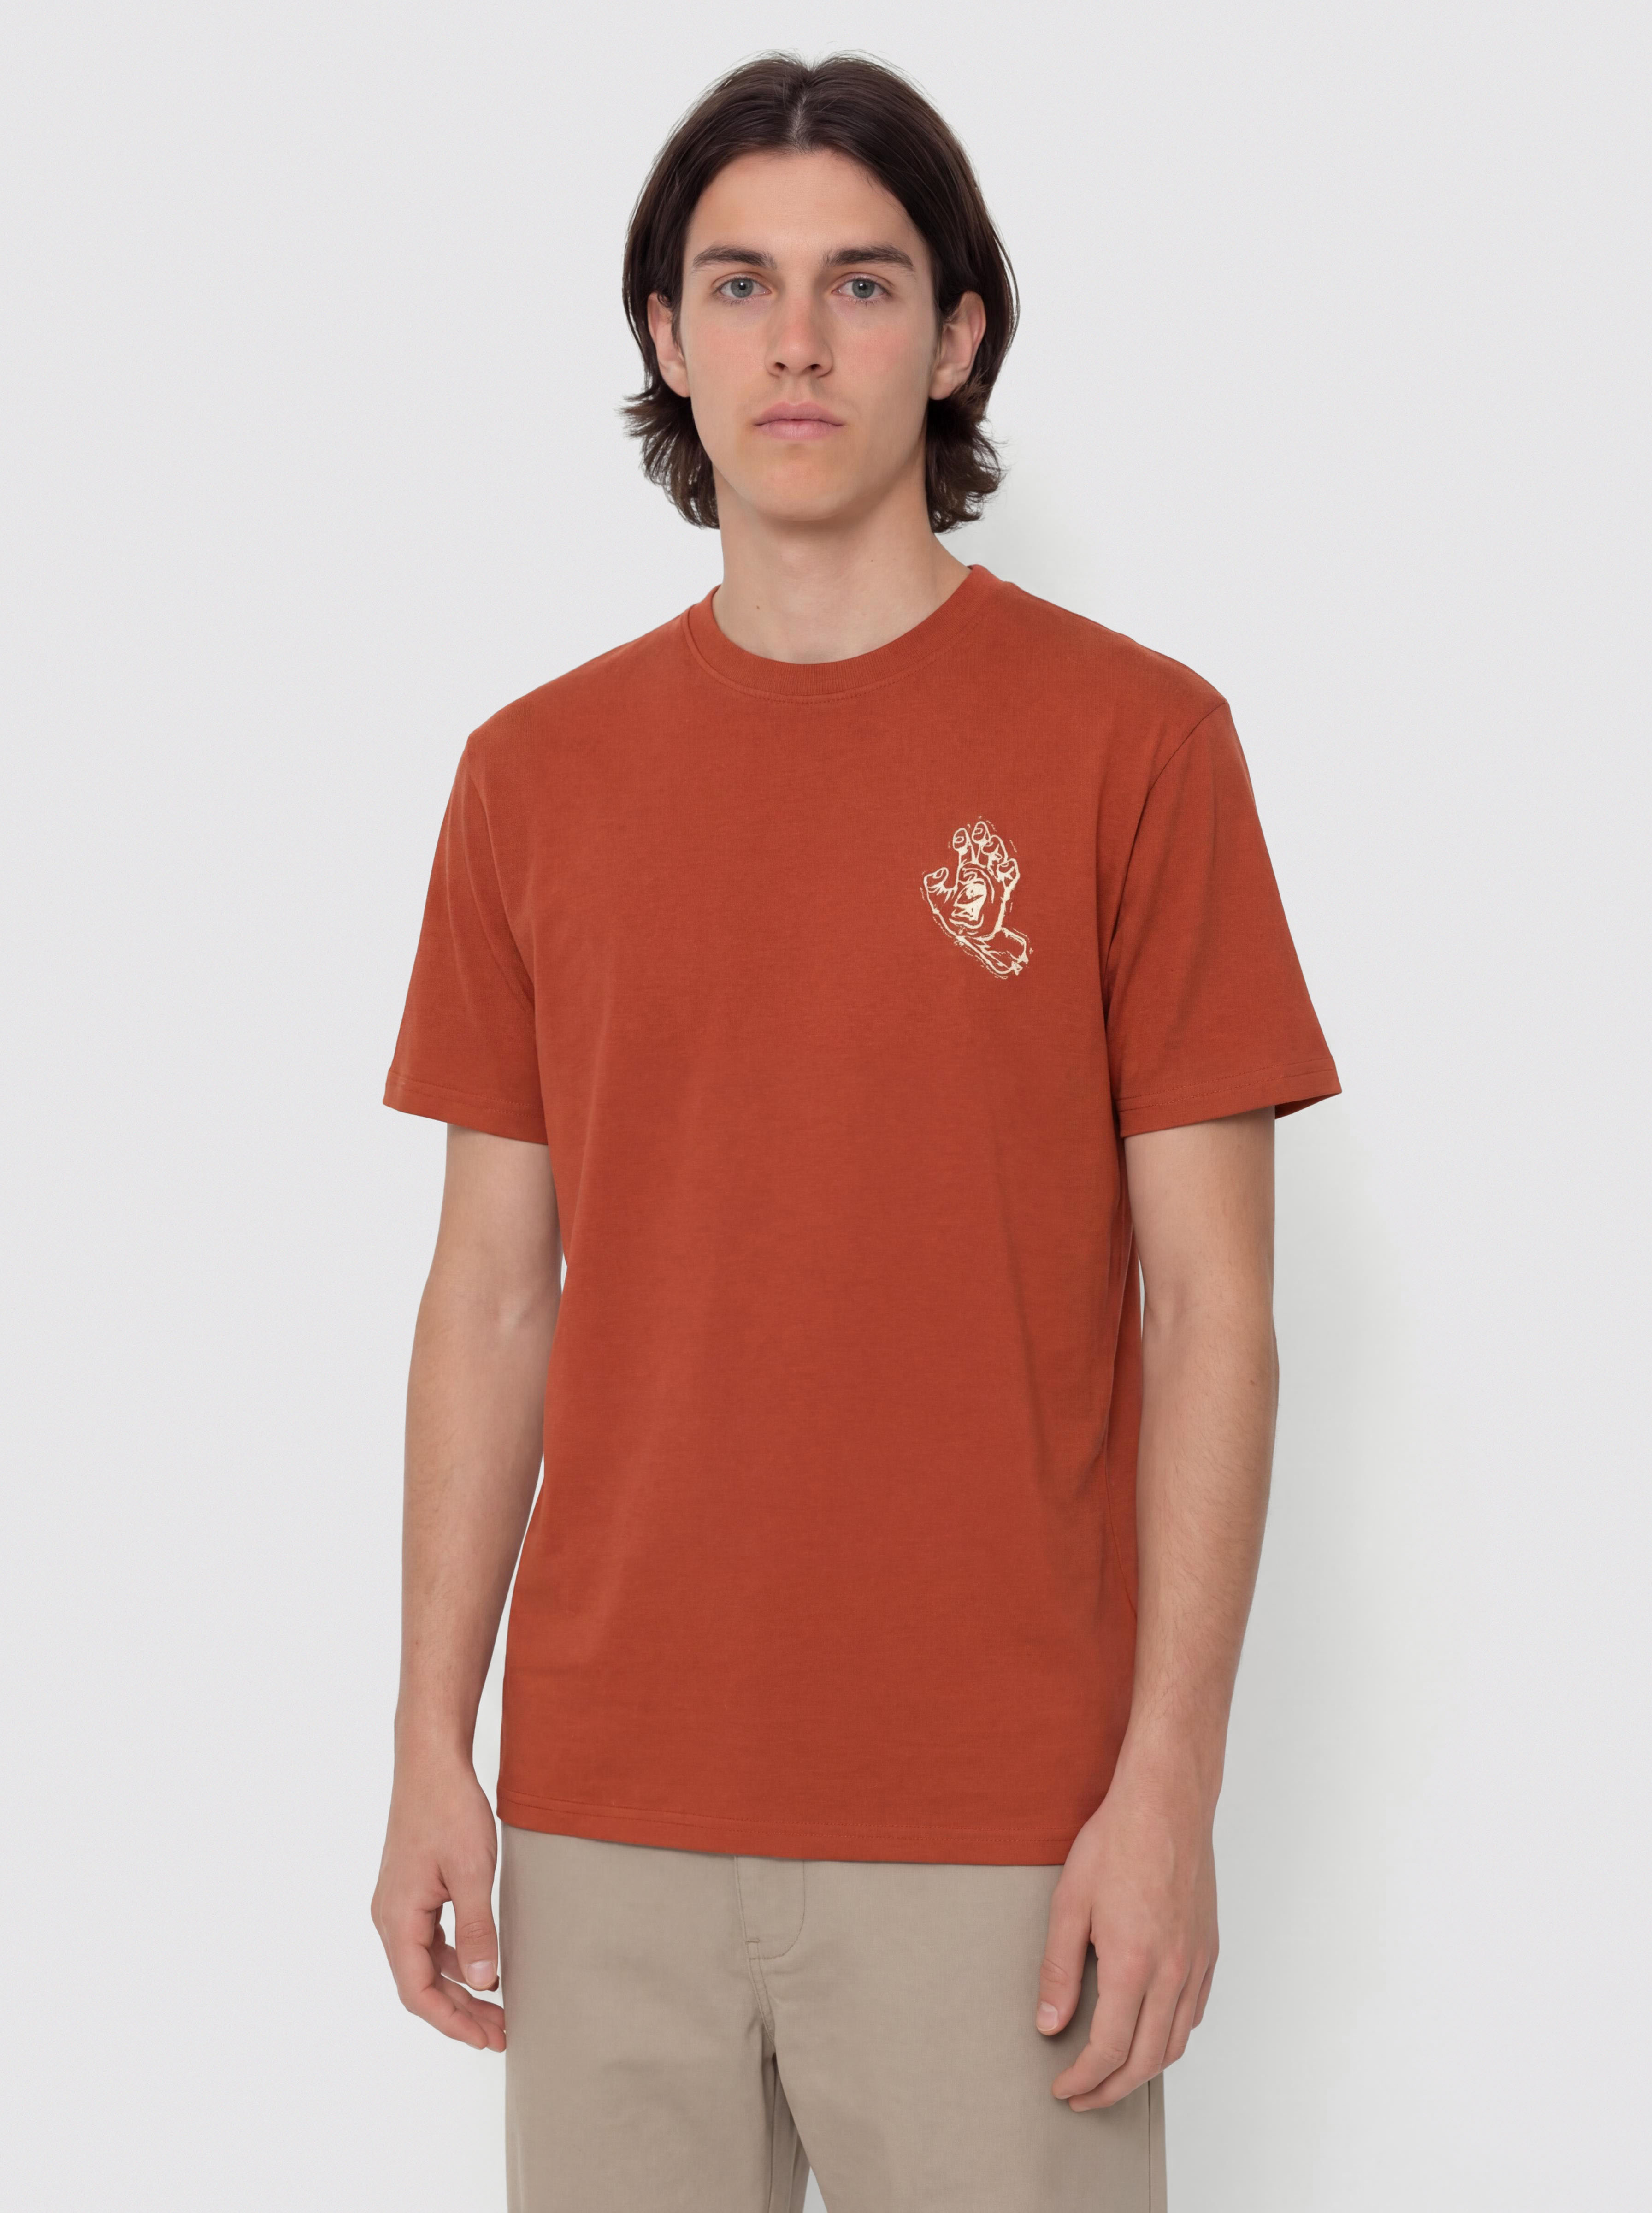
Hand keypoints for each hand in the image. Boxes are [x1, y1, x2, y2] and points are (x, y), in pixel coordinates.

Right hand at [371, 1751, 505, 2051]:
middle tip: (501, 2032)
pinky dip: (455, 1959)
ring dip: (459, 1988)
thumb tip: (485, 1983)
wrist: (431, 1761)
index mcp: (397, 1918)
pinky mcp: (412, 1890)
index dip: (451, 2022)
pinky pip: (430, 1939)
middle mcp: (390, 1916)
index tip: (487, 2039)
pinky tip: (483, 1965)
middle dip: (460, 2012)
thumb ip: (478, 1930)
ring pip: (425, 1963)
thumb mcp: (472, 1872)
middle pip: (420, 1983)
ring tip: (498, 2008)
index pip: (417, 1992)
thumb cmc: (448, 1809)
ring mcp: (399, 1903)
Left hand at [922, 819, 1029, 975]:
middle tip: (980, 830)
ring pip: (996, 858)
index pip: (963, 849)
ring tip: (991, 845)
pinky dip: (1010, 869)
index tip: (961, 837)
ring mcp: (991, 880)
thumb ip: (933, 886)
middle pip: (981, 848)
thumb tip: (938, 873)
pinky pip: (1009, 877)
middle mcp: (978, 871)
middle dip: (981, 838)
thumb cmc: (952, 917)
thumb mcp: (936, 901)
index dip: (962, 841)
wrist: (970, 935)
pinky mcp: (1002, 891)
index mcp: (961, 870)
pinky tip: (1006, 865)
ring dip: (995, 849)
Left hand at [1035, 1762, 1217, 2108]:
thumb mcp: (1069, 1901)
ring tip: (1113, 2074)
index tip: (1063, 2088)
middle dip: (1111, 2089)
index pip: (1109, 2049)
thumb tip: (1049, 2024)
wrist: (1166, 1802)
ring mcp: (1196, 1963)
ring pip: (1175, 2042)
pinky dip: (1170, 2036)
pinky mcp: (1209, 1950)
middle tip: (1082, 2096)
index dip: (1083, 2078)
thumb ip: (1058, 1969)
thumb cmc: (1117, 1841)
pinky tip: (1149, 2031)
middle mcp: (1172, 1972)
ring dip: (1143, 2070)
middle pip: (1145, 2060)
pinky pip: (1194, 2012)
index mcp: (1133, 1963)